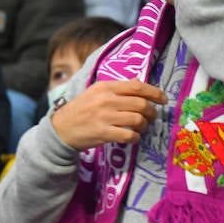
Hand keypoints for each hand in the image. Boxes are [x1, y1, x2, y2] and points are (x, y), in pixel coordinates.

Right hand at [51, 79, 165, 150]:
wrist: (60, 129)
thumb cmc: (80, 110)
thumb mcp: (95, 92)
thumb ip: (116, 88)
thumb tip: (140, 84)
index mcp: (106, 87)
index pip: (137, 87)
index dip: (155, 93)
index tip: (163, 100)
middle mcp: (106, 100)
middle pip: (141, 104)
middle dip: (151, 112)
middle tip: (151, 117)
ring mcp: (104, 117)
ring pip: (137, 120)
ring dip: (144, 126)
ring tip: (140, 128)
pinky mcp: (102, 133)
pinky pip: (128, 135)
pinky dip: (135, 138)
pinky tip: (133, 138)